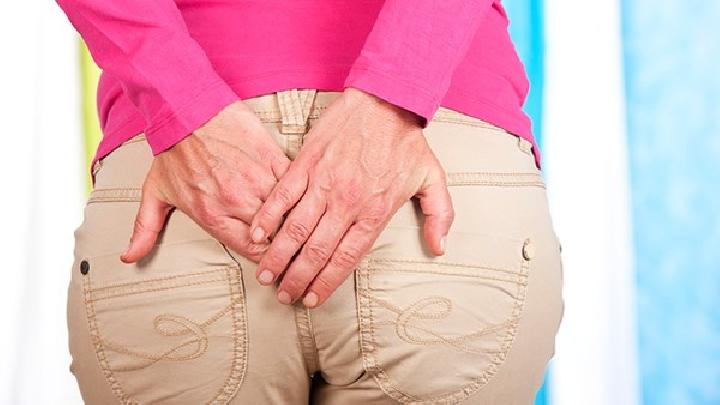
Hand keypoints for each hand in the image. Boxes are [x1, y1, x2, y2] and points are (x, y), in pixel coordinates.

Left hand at [121, 101, 289, 262]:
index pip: (253, 250)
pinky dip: (297, 191)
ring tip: (298, 217)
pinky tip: (298, 192)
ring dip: (294, 216)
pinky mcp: (272, 158)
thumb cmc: (173, 149)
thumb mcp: (155, 191)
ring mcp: (257, 180)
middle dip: (283, 239)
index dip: (266, 255)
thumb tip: (130, 257)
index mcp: (212, 215)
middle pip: (274, 235)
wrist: (186, 106)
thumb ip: (146, 228)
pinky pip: (294, 184)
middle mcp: (237, 202)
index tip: (272, 251)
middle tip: (290, 237)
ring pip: (289, 211)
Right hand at [250, 88, 453, 307]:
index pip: (346, 258)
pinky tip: (258, 234)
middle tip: (284, 295)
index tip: (313, 298)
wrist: (386, 98)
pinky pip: (283, 195)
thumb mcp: (432, 178)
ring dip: (278, 255)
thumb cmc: (407, 140)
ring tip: (266, 274)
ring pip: (296, 228)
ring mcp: (324, 182)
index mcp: (374, 211)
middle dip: (298, 278)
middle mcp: (346, 203)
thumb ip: (439, 215)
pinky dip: (268, 216)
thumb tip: (439, 248)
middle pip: (317, 251)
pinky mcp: (307, 162)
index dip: (327, 282)